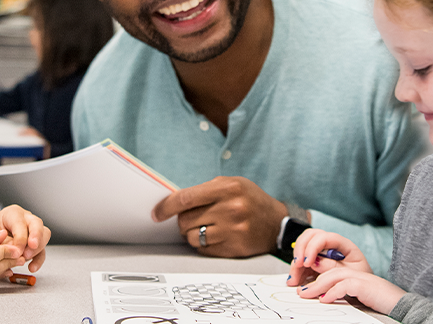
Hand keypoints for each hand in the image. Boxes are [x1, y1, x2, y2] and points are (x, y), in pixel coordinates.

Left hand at [0, 205, 50, 271]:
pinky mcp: (35, 242)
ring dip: (37, 249)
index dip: (20, 238)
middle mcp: (26, 219)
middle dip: (35, 239)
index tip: (16, 251)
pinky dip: (38, 260)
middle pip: (37, 224)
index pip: (20, 223)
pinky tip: (32, 267)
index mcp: (12, 213)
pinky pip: (42, 250)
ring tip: (26, 260)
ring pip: (44, 235)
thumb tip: (10, 249)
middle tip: (28, 252)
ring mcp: (33, 230)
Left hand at [152, 176, 286, 257]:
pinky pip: (203, 249)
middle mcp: (231, 209)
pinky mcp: (234, 248)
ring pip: (191, 237)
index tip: (156, 214)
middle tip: (193, 218)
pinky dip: (202, 244)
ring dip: (191, 233)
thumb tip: (172, 202)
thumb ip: (205, 190)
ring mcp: (233, 231)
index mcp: (229, 188)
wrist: (277, 223)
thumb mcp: (232, 184)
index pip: (186, 198)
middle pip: (185, 220)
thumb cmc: (250, 200)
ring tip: (206, 227)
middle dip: (182, 220)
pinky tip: (215, 236)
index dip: (166, 207)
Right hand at [287, 229, 368, 285]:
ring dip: (295, 262)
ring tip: (294, 280)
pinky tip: (294, 280)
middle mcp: (330, 244)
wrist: (360, 286)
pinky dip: (296, 270)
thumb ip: (334, 267)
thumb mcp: (351, 273)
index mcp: (343, 244)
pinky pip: (301, 261)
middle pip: (310, 236)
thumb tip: (315, 262)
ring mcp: (321, 252)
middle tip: (298, 265)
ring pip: (302, 248)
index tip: (307, 262)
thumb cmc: (359, 278)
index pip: (324, 237)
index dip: (313, 247)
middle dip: (300, 249)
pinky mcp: (314, 262)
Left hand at [295, 267, 405, 314]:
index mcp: (353, 271)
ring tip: (306, 295)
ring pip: (333, 276)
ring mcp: (360, 276)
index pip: (330, 269)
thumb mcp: (356, 295)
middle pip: (328, 270)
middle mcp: (355, 271)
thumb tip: (322, 296)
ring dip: (317, 286)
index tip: (303, 288)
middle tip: (300, 291)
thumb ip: (341, 291)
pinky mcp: (364, 285)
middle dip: (312, 280)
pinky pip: (344, 285)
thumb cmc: (379, 301)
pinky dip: (333, 292)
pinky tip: (325, 300)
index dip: (315, 276)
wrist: (400, 304)